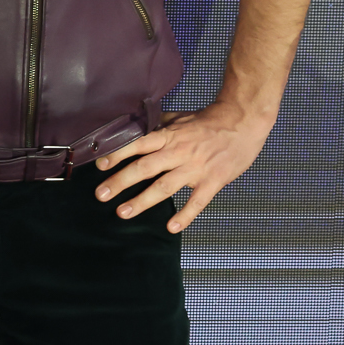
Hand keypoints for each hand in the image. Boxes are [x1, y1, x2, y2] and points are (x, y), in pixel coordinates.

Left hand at [93, 102, 271, 232]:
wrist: (243, 122)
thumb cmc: (209, 121)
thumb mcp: (179, 117)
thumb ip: (157, 126)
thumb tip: (133, 128)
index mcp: (169, 136)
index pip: (138, 145)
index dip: (118, 155)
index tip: (100, 166)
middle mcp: (178, 152)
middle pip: (144, 168)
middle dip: (121, 182)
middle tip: (101, 194)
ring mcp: (195, 168)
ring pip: (164, 187)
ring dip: (142, 201)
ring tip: (123, 212)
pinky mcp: (212, 181)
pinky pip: (197, 202)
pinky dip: (185, 216)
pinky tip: (171, 227)